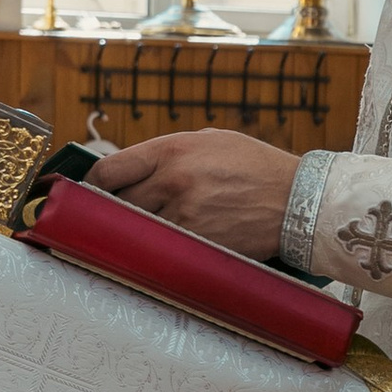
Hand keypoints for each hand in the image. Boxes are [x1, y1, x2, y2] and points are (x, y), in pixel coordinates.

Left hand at [91, 129, 300, 264]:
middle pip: (117, 204)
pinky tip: (173, 244)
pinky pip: (163, 248)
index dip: (93, 185)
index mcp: (172, 150)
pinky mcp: (197, 243)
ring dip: (140, 232)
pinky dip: (162, 248)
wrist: (298, 200)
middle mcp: (172, 182)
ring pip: (138, 230)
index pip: (108, 171)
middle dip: (117, 210)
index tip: (93, 193)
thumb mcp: (210, 142)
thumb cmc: (255, 167)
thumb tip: (129, 170)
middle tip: (122, 214)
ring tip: (153, 230)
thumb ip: (167, 154)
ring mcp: (183, 216)